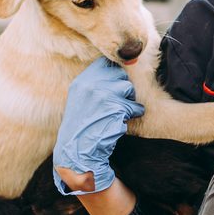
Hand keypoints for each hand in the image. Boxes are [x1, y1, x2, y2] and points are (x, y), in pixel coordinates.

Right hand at [53, 58, 144, 194]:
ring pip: (129, 88)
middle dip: (122, 88)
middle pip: (119, 74)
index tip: (113, 84)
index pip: (105, 63)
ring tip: (118, 113)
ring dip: (128, 101)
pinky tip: (121, 122)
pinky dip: (133, 114)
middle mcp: (92, 85)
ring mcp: (104, 95)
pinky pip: (136, 106)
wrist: (78, 151)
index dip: (113, 73)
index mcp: (82, 81)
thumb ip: (95, 83)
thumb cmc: (82, 126)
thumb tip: (118, 69)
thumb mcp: (80, 99)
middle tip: (116, 103)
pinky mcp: (117, 108)